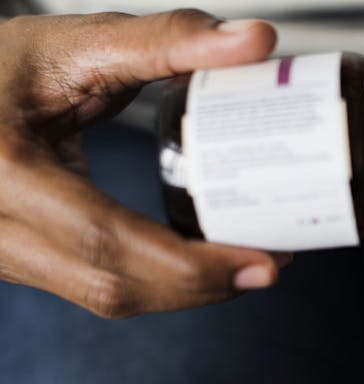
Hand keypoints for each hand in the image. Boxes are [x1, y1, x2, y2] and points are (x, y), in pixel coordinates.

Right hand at [0, 11, 288, 317]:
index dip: (189, 263)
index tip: (259, 261)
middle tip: (269, 265)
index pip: (105, 237)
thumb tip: (253, 41)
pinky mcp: (24, 259)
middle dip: (202, 286)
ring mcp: (3, 250)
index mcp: (2, 167)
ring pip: (106, 296)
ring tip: (244, 264)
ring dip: (184, 291)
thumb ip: (167, 39)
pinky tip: (198, 264)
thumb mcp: (77, 43)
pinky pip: (96, 286)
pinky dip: (156, 283)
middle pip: (112, 284)